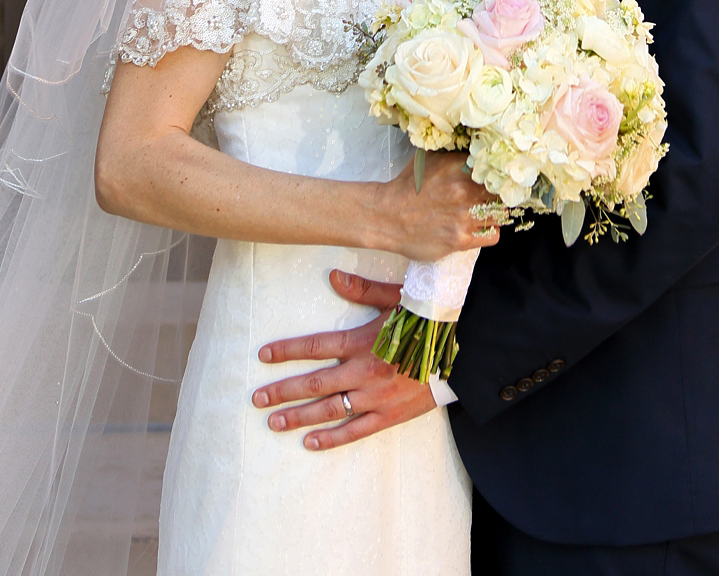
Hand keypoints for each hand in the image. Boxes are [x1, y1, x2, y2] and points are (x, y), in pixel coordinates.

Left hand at [253, 271, 435, 449]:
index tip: (263, 355)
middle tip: (257, 398)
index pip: (316, 346)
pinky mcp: (389, 415)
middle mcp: (364, 371)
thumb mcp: (396, 298)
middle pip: (315, 383)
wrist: (461, 352)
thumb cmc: (426, 321)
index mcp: (363, 341)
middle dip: (283, 391)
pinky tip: (309, 442)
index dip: (287, 351)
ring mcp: (376, 396)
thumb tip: (332, 276)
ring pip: (330, 410)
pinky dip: (332, 438)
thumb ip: (362, 289)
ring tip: (273, 422)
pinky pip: (355, 431)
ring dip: (299, 416)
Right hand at [373, 152, 499, 259]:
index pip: (495, 168)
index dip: (498, 173)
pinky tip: (481, 228)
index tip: (498, 177)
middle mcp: (464, 190)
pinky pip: (492, 235)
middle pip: (500, 191)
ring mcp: (463, 216)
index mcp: (458, 167)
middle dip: (498, 193)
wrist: (387, 216)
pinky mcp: (460, 239)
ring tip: (486, 212)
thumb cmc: (407, 188)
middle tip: (492, 196)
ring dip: (495, 212)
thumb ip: (452, 154)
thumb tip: (472, 146)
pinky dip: (491, 231)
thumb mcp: (428, 160)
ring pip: (499, 214)